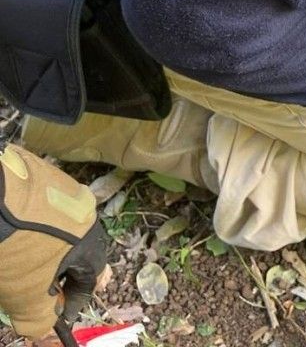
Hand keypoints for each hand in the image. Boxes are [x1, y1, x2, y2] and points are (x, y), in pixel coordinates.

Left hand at [0, 144, 108, 344]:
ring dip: (46, 248)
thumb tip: (45, 327)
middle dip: (60, 273)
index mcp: (90, 243)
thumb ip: (39, 315)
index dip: (73, 302)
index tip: (57, 314)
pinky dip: (33, 226)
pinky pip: (44, 209)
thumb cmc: (19, 250)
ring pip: (61, 228)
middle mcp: (87, 214)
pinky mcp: (43, 177)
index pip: (90, 280)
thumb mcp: (25, 294)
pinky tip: (15, 233)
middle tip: (41, 286)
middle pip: (77, 251)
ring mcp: (66, 191)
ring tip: (22, 259)